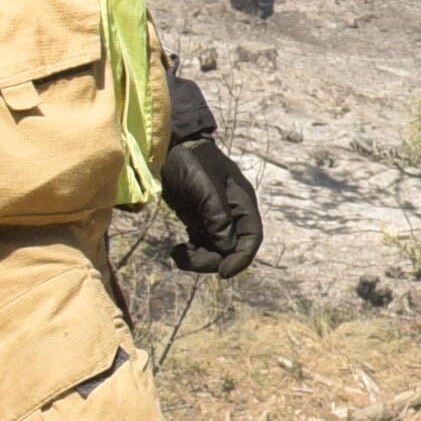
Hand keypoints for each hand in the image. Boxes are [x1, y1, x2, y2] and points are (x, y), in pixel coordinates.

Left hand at [158, 134, 260, 276]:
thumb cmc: (190, 162)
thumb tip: (227, 246)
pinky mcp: (199, 221)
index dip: (242, 257)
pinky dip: (191, 253)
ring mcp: (215, 218)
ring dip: (198, 259)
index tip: (223, 273)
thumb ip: (217, 215)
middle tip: (186, 257)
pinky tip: (176, 250)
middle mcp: (232, 213)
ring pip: (216, 251)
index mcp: (242, 202)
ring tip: (177, 253)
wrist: (169, 147)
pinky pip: (202, 246)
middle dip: (212, 259)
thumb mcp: (203, 186)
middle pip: (232, 249)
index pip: (251, 237)